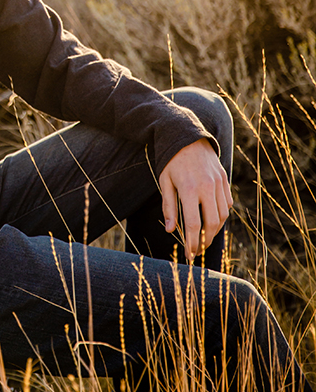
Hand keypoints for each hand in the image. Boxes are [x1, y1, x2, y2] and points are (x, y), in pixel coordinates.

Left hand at [158, 139, 232, 260]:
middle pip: (212, 223)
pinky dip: (222, 214)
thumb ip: (169, 207)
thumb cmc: (172, 160)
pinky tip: (213, 220)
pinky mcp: (224, 179)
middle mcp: (207, 187)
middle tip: (197, 249)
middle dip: (205, 240)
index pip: (194, 224)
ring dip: (215, 230)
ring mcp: (218, 183)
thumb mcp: (165, 182)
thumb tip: (170, 230)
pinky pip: (227, 203)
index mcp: (189, 189)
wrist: (187, 136)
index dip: (192, 242)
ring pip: (222, 215)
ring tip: (205, 237)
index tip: (189, 254)